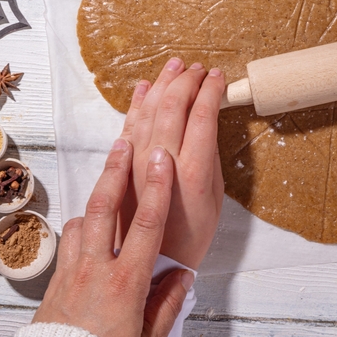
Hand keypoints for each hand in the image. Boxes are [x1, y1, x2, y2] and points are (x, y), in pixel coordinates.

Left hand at [34, 143, 192, 336]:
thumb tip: (183, 278)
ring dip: (96, 195)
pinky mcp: (56, 280)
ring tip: (109, 175)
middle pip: (104, 207)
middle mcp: (96, 269)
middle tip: (124, 142)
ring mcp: (72, 271)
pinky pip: (69, 241)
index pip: (147, 224)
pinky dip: (81, 226)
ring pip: (82, 219)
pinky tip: (90, 225)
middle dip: (115, 170)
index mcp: (126, 283)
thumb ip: (167, 305)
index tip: (162, 158)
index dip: (157, 187)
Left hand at [120, 59, 225, 268]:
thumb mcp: (215, 206)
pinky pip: (126, 128)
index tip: (218, 76)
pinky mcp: (118, 172)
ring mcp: (134, 167)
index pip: (202, 116)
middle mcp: (160, 166)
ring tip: (174, 66)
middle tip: (199, 67)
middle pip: (172, 109)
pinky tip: (144, 89)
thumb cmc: (188, 242)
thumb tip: (208, 131)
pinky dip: (136, 105)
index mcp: (193, 175)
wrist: (146, 270)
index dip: (210, 91)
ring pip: (146, 113)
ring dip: (161, 86)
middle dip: (187, 81)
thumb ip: (211, 165)